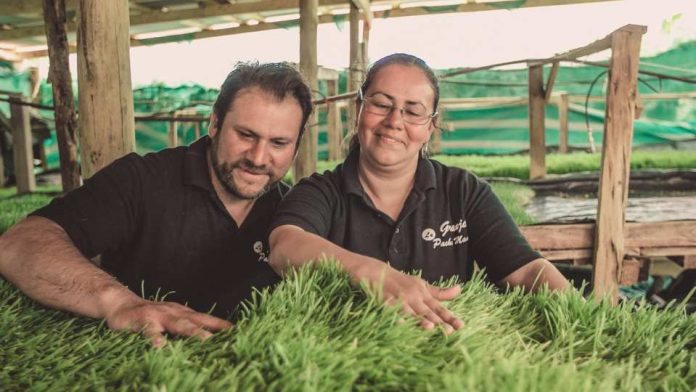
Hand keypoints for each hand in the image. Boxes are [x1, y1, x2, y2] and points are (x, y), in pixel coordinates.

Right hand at [105, 297, 232, 346]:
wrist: (121, 304)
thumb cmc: (151, 316)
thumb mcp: (172, 320)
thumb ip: (187, 328)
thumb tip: (208, 341)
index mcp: (183, 314)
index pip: (206, 319)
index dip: (222, 325)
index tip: (240, 332)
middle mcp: (173, 313)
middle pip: (196, 322)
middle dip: (214, 330)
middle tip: (229, 339)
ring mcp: (158, 316)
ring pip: (177, 324)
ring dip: (192, 331)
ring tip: (205, 340)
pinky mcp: (140, 321)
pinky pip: (149, 331)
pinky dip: (155, 338)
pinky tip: (159, 347)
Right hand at [348, 260, 463, 333]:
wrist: (377, 272)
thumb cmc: (402, 282)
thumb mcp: (422, 285)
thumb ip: (440, 292)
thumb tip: (459, 290)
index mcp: (423, 294)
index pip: (439, 308)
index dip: (449, 317)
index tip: (460, 326)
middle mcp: (414, 297)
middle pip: (427, 311)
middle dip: (437, 321)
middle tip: (448, 331)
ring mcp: (400, 299)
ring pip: (411, 312)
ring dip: (419, 319)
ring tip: (429, 326)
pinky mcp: (386, 301)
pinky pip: (392, 311)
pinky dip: (396, 317)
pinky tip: (402, 324)